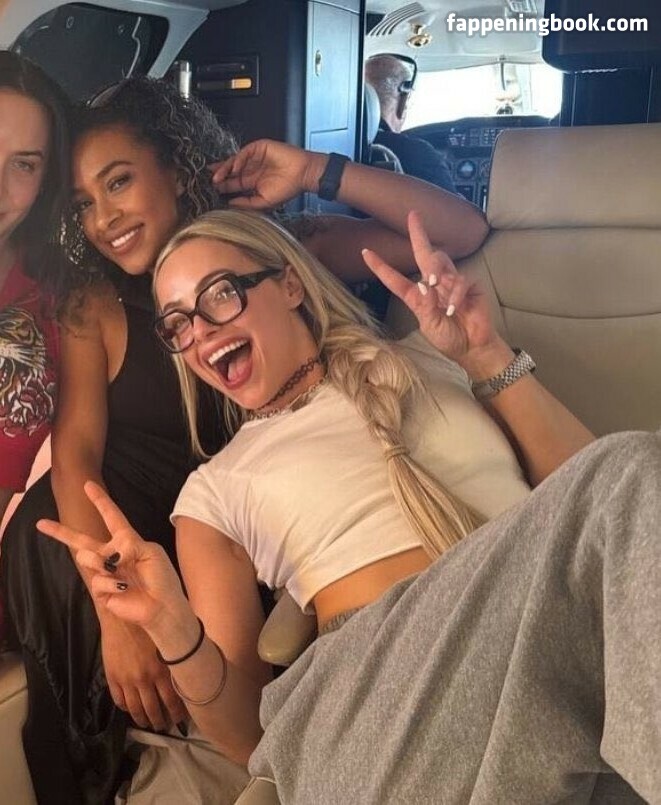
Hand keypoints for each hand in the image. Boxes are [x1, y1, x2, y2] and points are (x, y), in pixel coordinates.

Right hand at [38, 481, 187, 631]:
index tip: (88, 485)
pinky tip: (123, 588)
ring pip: (87, 558)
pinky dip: (112, 583)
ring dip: (102, 562)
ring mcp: (105, 573)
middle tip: (40, 523)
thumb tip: (109, 553)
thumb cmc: (162, 578)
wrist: (162, 606)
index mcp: (127, 540)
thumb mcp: (151, 552)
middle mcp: (112, 554)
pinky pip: (97, 580)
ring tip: (118, 571)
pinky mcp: (101, 591)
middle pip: (81, 540)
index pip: (112, 516)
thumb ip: (129, 545)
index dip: (100, 500)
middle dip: (61, 532)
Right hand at [100, 615, 186, 729]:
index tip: (181, 720)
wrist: (121, 616)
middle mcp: (145, 679)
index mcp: (161, 669)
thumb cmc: (148, 624)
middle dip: (160, 721)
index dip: (177, 713)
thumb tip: (184, 675)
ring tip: (148, 724)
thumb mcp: (166, 643)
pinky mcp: (112, 678)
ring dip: (143, 719)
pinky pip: (119, 700)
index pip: (172, 700)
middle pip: (154, 709)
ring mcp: (127, 681)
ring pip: (136, 709)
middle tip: (164, 727)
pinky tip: (130, 710)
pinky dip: (125, 708)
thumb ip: (173, 661)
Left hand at [210, 139, 325, 208]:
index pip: (232, 184)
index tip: (212, 191)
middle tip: (209, 182)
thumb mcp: (264, 202)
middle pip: (230, 171)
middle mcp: (251, 170)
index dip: (222, 186)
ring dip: (225, 169)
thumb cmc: (287, 189)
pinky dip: (238, 160)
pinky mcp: (259, 148)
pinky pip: (244, 153)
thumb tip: (230, 204)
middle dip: (219, 176)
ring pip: (234, 161)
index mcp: (252, 182)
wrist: (303, 175)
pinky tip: (234, 168)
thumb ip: (247, 203)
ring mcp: (254, 158)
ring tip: (216, 177)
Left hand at [362, 210, 499, 366]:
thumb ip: (425, 307)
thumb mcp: (429, 326)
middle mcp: (434, 284)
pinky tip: (453, 309)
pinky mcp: (471, 285)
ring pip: (441, 261)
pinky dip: (456, 294)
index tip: (365, 252)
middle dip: (418, 234)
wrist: (472, 348)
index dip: (381, 266)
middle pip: (424, 254)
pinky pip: (461, 280)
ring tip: (434, 284)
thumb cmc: (448, 338)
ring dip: (435, 270)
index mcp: (418, 296)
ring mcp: (453, 282)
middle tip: (413, 216)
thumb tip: (425, 287)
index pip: (396, 278)